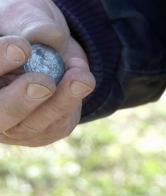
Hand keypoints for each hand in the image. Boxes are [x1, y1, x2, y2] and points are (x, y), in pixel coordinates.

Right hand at [0, 0, 95, 146]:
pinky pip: (58, 124)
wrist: (57, 52)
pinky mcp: (46, 130)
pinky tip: (82, 82)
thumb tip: (43, 36)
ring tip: (80, 80)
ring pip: (32, 125)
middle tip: (44, 83)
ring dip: (59, 103)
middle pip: (1, 115)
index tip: (22, 47)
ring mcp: (20, 123)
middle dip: (20, 100)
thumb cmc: (34, 34)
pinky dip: (72, 103)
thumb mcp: (28, 19)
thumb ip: (31, 25)